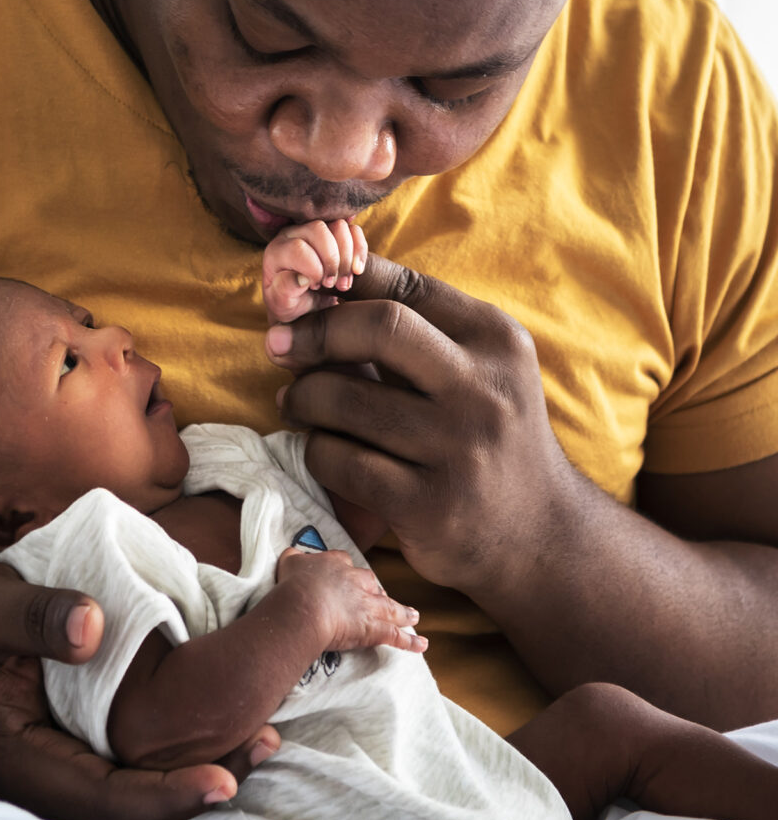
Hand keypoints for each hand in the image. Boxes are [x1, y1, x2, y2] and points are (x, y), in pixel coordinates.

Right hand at [0, 561, 277, 819]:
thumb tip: (94, 629)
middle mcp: (41, 790)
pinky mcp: (76, 774)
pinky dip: (176, 816)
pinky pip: (129, 812)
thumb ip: (35, 617)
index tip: (223, 784)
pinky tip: (226, 803)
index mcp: (18, 762)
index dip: (163, 796)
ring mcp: (58, 788)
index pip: (99, 799)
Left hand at [263, 218, 367, 324]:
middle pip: (319, 229)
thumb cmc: (289, 304)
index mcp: (277, 251)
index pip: (298, 248)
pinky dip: (360, 251)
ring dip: (348, 257)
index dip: (314, 269)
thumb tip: (302, 277)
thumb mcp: (282, 304)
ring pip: (339, 226)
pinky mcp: (335, 232)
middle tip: (334, 285)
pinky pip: (354, 230)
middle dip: (333, 260)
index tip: (316, 287)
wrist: (303, 305)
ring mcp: (316, 229)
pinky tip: (357, 272)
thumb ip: (285, 291)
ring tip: (344, 283)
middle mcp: (294, 234)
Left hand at [265, 254, 579, 599]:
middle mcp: (483, 390)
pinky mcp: (427, 505)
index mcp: (497, 342)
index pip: (406, 287)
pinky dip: (316, 451)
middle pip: (377, 328)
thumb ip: (422, 332)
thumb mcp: (484, 373)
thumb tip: (326, 289)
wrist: (539, 536)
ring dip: (302, 398)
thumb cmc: (491, 440)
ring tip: (296, 403)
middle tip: (280, 346)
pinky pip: (339, 461)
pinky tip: (320, 449)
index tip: (303, 297)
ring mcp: (457, 450)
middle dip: (314, 332)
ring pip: (345, 401)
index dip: (341, 283)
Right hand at [275, 547, 426, 654]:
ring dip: (403, 612)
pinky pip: (395, 635)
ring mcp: (367, 604)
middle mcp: (355, 581)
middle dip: (378, 591)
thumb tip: (292, 556)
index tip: (347, 576)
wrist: (304, 605)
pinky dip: (409, 641)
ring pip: (390, 607)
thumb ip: (293, 559)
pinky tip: (421, 644)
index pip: (346, 563)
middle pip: (372, 583)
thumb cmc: (293, 584)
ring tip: (414, 616)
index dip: (348, 572)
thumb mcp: (289, 563)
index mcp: (336, 564)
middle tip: (381, 597)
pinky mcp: (372, 627)